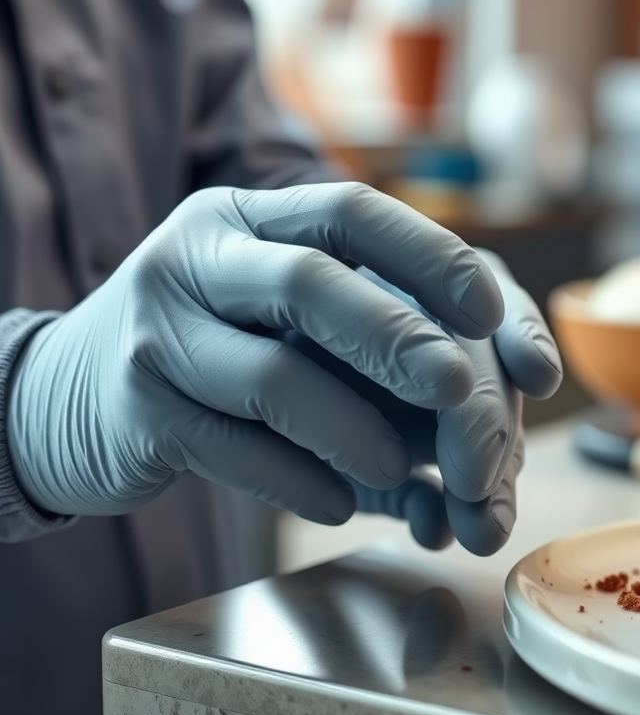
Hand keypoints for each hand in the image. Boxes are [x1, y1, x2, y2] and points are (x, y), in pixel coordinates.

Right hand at [6, 184, 551, 537]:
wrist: (68, 393)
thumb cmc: (215, 343)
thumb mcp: (274, 301)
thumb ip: (365, 316)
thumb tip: (496, 369)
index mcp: (248, 217)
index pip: (349, 211)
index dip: (428, 255)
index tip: (488, 308)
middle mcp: (197, 258)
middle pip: (309, 282)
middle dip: (396, 336)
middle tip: (459, 390)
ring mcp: (158, 331)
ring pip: (272, 376)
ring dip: (354, 428)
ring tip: (404, 470)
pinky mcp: (136, 409)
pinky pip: (231, 448)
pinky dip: (299, 480)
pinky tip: (342, 503)